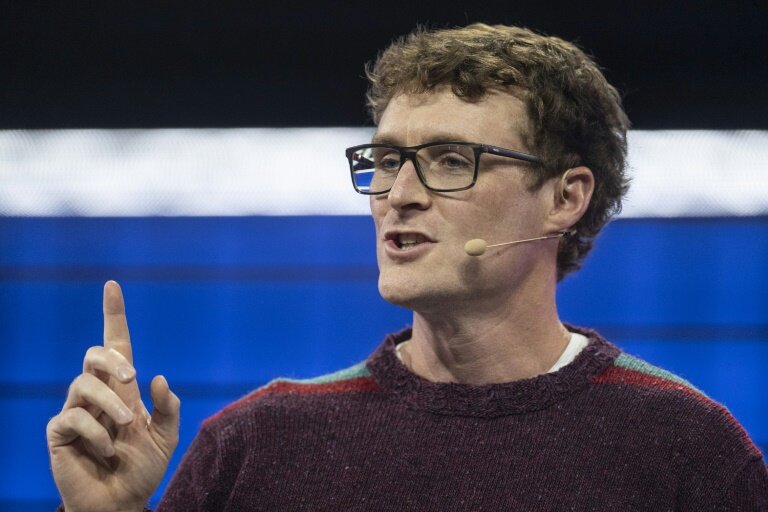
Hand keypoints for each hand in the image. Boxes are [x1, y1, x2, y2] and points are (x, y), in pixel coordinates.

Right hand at [47, 281, 180, 511]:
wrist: (122, 503)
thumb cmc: (142, 468)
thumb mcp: (166, 436)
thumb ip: (168, 408)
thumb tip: (158, 377)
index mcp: (123, 389)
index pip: (116, 344)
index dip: (114, 316)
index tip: (112, 286)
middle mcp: (98, 395)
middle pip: (93, 355)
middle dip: (110, 360)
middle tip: (130, 379)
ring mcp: (77, 412)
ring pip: (82, 384)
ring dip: (108, 404)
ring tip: (125, 428)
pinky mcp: (60, 432)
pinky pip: (72, 418)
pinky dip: (95, 433)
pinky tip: (107, 450)